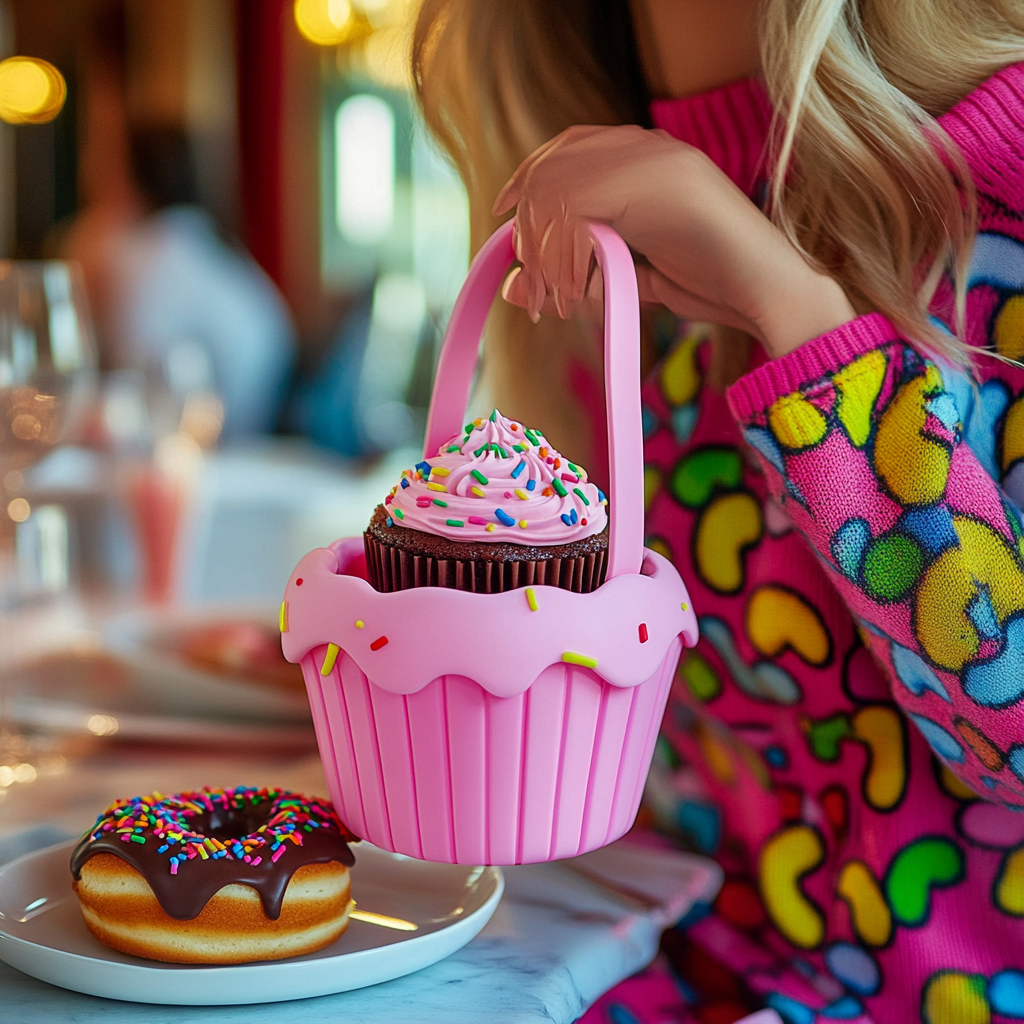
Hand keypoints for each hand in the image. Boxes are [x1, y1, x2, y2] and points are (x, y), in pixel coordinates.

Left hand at [493, 124, 855, 356]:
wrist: (769, 293)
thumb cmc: (710, 282)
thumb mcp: (628, 276)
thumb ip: (577, 274)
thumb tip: (512, 286)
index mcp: (646, 154)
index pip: (566, 146)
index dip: (527, 177)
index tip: (503, 217)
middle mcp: (649, 146)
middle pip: (554, 166)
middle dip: (529, 227)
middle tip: (534, 287)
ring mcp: (657, 161)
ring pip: (562, 189)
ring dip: (548, 255)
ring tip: (561, 303)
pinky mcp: (661, 187)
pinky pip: (584, 209)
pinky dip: (568, 259)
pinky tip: (581, 295)